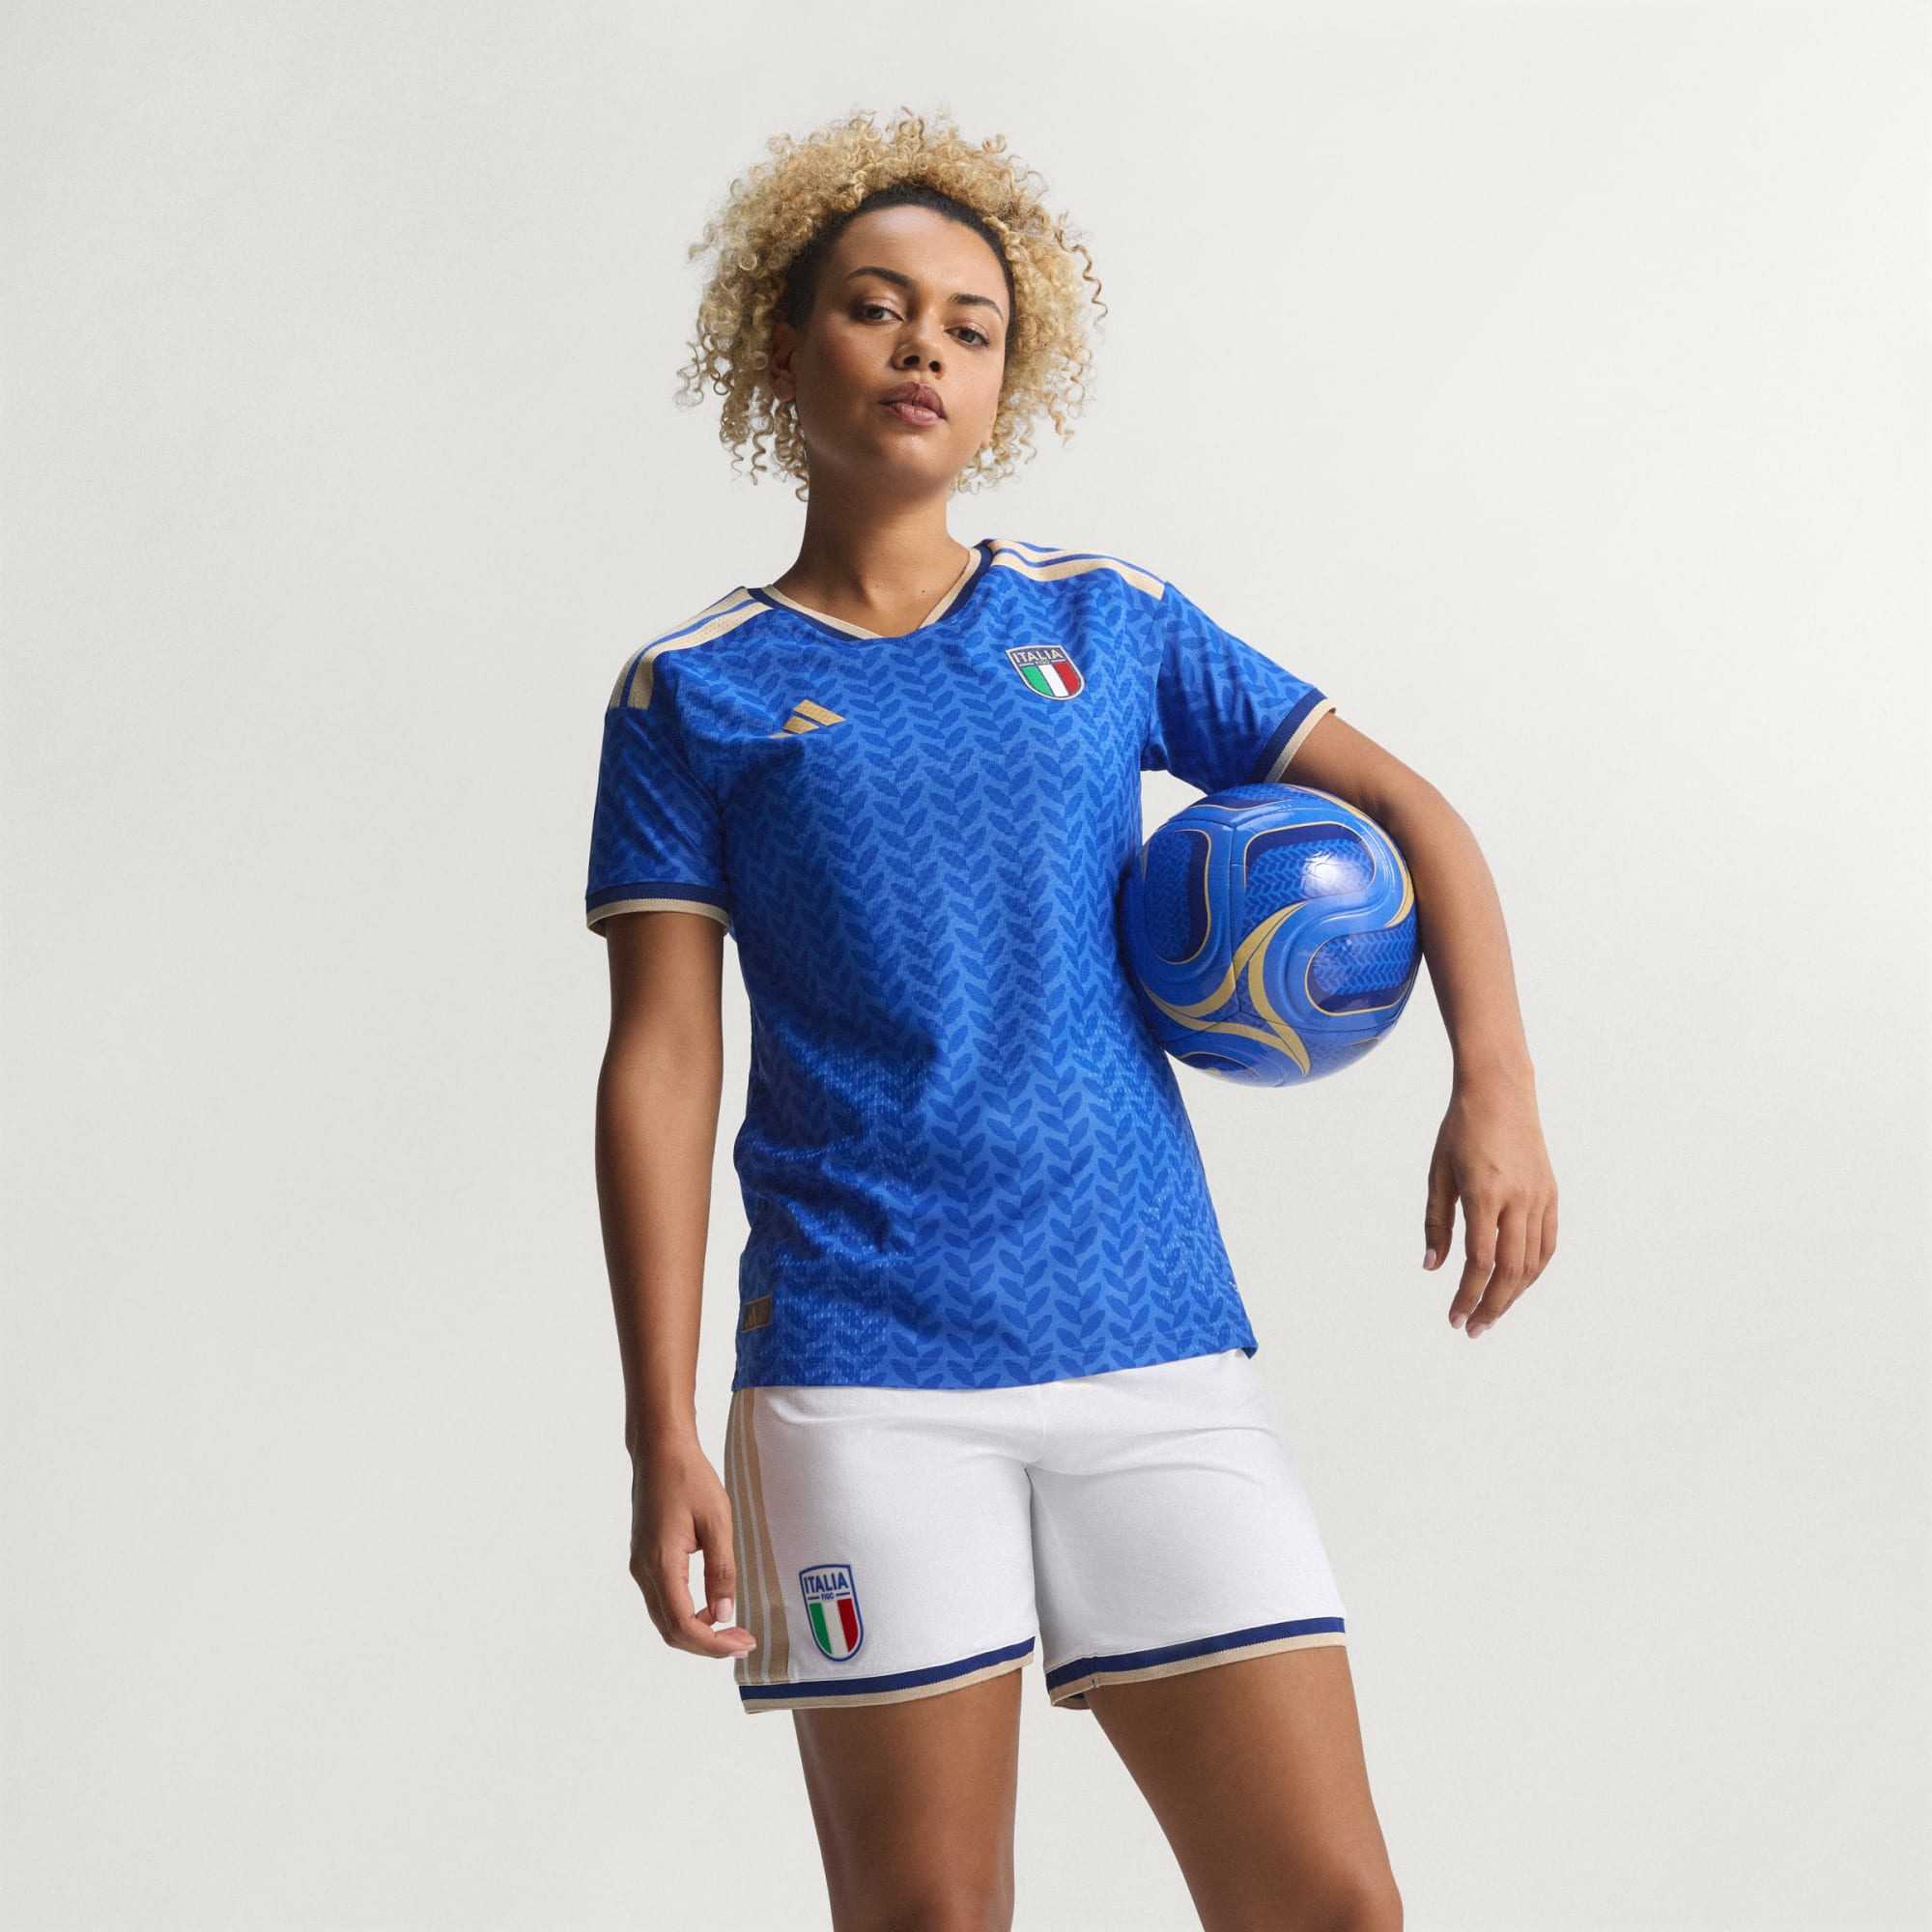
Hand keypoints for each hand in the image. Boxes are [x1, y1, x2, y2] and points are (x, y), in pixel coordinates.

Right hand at [628, 1434, 757, 1659]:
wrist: (660, 1451)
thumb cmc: (690, 1479)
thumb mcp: (717, 1522)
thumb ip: (721, 1571)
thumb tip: (724, 1614)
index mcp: (661, 1563)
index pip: (683, 1625)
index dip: (713, 1644)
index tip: (743, 1642)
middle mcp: (644, 1571)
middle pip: (670, 1630)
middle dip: (707, 1644)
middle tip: (742, 1640)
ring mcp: (640, 1566)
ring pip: (665, 1618)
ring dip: (696, 1630)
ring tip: (731, 1625)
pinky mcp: (644, 1559)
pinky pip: (663, 1600)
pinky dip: (686, 1612)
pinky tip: (711, 1603)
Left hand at [1422, 1074, 1557, 1338]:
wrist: (1501, 1091)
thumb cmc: (1461, 1128)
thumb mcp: (1438, 1173)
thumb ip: (1436, 1222)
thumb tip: (1433, 1267)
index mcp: (1485, 1193)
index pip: (1480, 1261)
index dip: (1467, 1295)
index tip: (1454, 1318)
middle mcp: (1518, 1199)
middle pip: (1511, 1270)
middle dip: (1492, 1306)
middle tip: (1473, 1329)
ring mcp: (1540, 1197)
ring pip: (1533, 1262)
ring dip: (1513, 1294)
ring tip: (1491, 1313)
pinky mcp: (1551, 1194)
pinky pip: (1547, 1243)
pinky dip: (1533, 1270)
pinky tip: (1516, 1283)